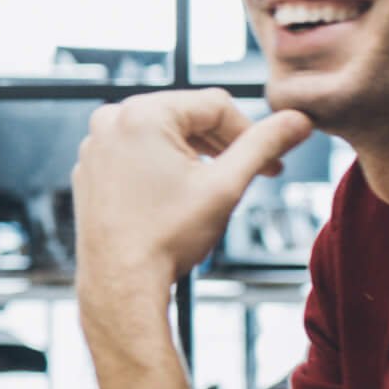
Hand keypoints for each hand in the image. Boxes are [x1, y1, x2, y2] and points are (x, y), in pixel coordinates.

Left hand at [71, 89, 313, 285]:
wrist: (120, 283)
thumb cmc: (167, 237)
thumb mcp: (226, 186)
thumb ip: (264, 145)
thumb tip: (298, 120)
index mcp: (142, 113)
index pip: (215, 105)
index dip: (250, 133)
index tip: (271, 164)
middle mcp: (111, 119)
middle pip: (187, 117)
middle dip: (223, 145)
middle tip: (253, 176)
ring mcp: (96, 144)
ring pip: (162, 135)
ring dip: (195, 156)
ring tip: (215, 189)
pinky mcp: (90, 168)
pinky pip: (136, 153)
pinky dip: (162, 167)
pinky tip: (177, 197)